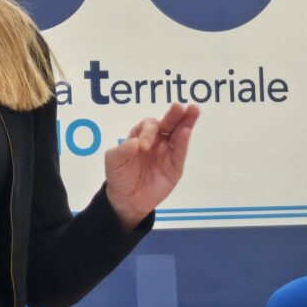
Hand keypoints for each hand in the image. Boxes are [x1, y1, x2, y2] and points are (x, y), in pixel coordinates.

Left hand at [104, 102, 199, 229]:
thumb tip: (135, 143)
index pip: (149, 125)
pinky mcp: (175, 166)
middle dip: (174, 114)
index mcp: (141, 134)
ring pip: (179, 134)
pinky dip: (184, 141)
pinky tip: (187, 131)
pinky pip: (180, 152)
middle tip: (180, 106)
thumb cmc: (119, 175)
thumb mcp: (113, 161)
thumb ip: (122, 150)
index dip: (148, 132)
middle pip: (168, 123)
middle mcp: (157, 140)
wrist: (127, 200)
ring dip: (186, 122)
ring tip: (193, 110)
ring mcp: (167, 152)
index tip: (143, 147)